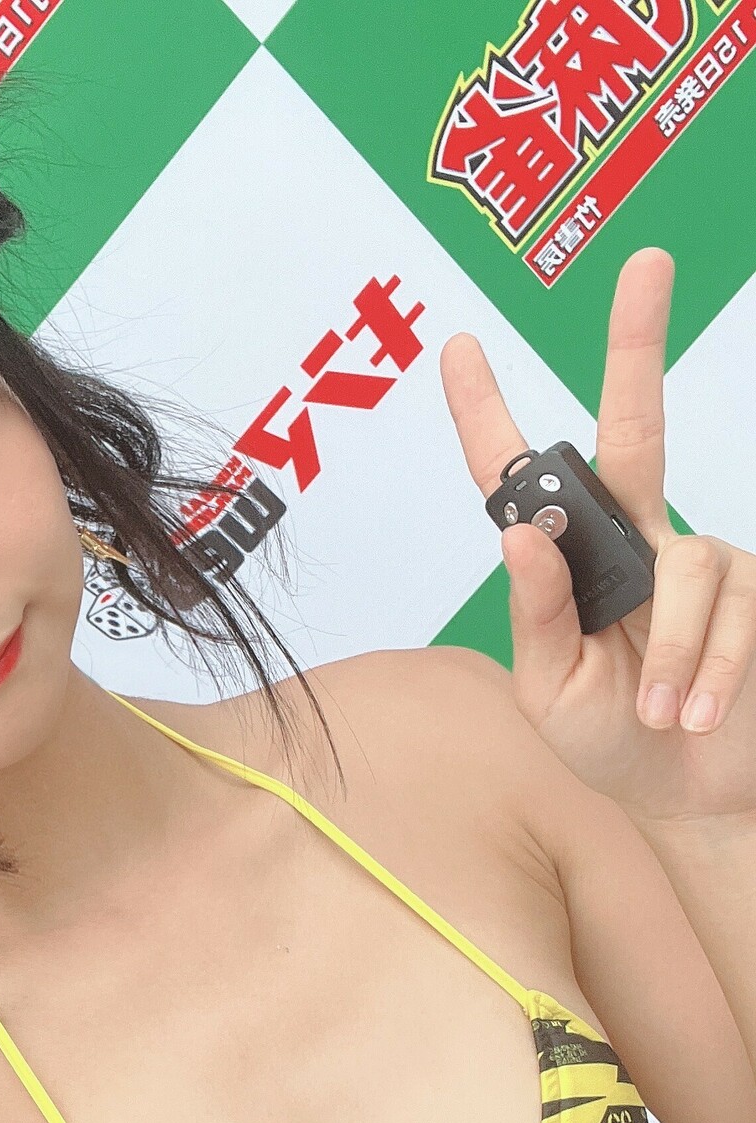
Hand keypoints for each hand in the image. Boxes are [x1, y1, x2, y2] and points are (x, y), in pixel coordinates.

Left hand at [439, 247, 755, 832]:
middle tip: (649, 261)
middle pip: (636, 428)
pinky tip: (690, 714)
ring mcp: (699, 560)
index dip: (490, 416)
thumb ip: (537, 618)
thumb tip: (522, 532)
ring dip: (668, 655)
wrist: (686, 796)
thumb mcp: (549, 693)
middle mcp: (635, 542)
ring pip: (685, 569)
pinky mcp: (752, 591)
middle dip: (638, 344)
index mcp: (569, 565)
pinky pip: (728, 612)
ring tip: (656, 713)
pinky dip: (705, 672)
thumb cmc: (609, 742)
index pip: (522, 483)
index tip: (462, 347)